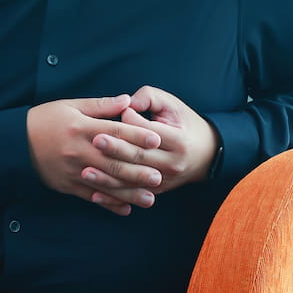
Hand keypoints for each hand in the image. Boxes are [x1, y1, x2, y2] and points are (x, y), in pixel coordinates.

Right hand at [27, 95, 164, 215]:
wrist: (15, 143)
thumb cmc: (46, 119)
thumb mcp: (71, 105)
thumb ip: (101, 105)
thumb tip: (127, 101)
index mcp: (82, 128)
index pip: (115, 132)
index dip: (137, 135)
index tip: (157, 140)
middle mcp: (79, 151)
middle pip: (113, 162)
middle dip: (138, 171)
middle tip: (159, 176)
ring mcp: (73, 171)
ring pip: (106, 184)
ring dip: (129, 193)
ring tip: (150, 199)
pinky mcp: (67, 185)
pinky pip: (91, 196)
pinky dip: (109, 204)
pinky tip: (125, 209)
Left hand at [77, 85, 220, 208]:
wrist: (206, 154)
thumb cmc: (185, 124)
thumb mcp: (173, 105)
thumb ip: (150, 97)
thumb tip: (126, 103)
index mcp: (178, 141)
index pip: (149, 133)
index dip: (131, 121)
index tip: (117, 112)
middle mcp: (172, 164)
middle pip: (139, 157)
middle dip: (115, 149)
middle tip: (94, 141)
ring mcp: (165, 181)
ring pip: (132, 180)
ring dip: (108, 178)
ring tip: (85, 171)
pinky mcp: (157, 191)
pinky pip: (132, 194)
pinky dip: (113, 195)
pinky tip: (94, 193)